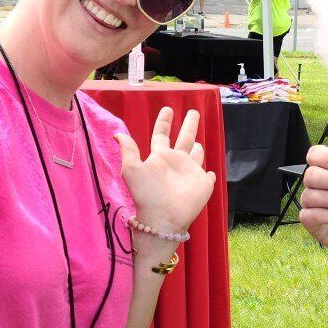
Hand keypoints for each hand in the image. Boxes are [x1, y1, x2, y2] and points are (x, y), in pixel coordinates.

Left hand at [114, 107, 214, 238]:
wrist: (162, 218)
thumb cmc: (146, 194)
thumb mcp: (131, 169)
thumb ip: (128, 150)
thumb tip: (117, 134)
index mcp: (160, 157)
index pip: (161, 134)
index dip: (164, 121)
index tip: (167, 109)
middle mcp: (176, 162)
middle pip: (184, 138)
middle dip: (189, 125)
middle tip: (193, 111)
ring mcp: (190, 174)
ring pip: (196, 155)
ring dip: (198, 148)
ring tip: (198, 141)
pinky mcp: (203, 185)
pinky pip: (208, 176)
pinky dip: (210, 174)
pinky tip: (211, 172)